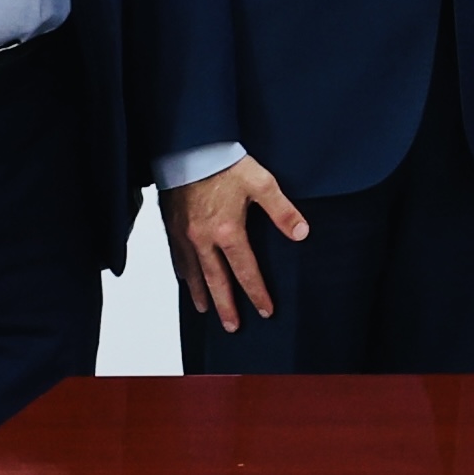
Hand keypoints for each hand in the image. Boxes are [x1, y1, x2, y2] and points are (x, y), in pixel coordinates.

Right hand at [163, 156, 306, 335]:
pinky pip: (177, 258)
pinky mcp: (172, 226)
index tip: (265, 311)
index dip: (257, 293)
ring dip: (201, 294)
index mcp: (227, 231)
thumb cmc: (224, 162)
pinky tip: (186, 280)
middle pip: (216, 281)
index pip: (245, 271)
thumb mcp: (261, 183)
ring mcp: (184, 235)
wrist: (188, 147)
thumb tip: (302, 234)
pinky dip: (183, 274)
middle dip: (226, 306)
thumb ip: (282, 211)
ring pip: (193, 273)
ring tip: (207, 311)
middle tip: (232, 327)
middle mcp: (203, 240)